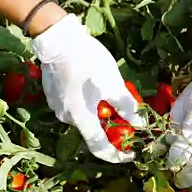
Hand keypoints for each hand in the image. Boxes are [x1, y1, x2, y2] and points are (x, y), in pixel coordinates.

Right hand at [31, 14, 144, 162]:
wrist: (57, 37)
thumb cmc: (88, 61)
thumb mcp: (113, 83)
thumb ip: (126, 107)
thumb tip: (139, 124)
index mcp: (80, 118)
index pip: (99, 147)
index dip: (116, 155)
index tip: (130, 154)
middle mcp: (66, 117)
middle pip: (92, 129)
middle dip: (110, 126)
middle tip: (125, 115)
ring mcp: (56, 106)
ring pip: (82, 116)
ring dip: (98, 111)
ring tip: (109, 95)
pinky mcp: (52, 94)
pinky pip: (73, 105)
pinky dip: (86, 102)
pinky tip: (92, 86)